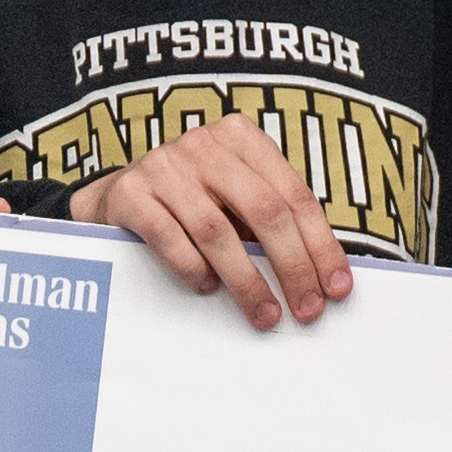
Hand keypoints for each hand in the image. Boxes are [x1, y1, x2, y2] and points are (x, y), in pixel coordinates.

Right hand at [76, 115, 359, 329]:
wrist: (114, 198)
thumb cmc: (191, 205)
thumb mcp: (234, 201)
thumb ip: (272, 224)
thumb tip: (322, 279)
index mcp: (241, 138)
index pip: (295, 195)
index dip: (321, 245)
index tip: (336, 288)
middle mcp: (204, 144)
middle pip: (264, 210)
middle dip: (292, 266)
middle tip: (306, 309)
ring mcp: (163, 165)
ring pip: (218, 230)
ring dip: (247, 280)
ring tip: (264, 314)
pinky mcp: (129, 193)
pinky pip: (169, 238)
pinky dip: (193, 269)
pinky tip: (206, 288)